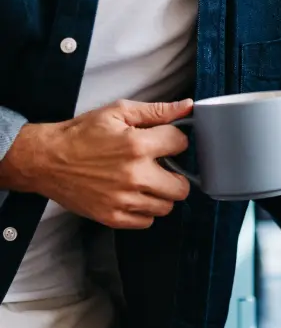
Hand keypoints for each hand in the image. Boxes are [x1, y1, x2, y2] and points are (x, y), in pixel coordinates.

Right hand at [0, 99, 194, 228]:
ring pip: (166, 206)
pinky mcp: (111, 216)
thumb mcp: (118, 112)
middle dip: (176, 175)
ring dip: (161, 194)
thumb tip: (187, 106)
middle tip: (162, 168)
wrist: (45, 159)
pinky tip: (135, 196)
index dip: (175, 140)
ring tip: (147, 182)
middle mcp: (135, 175)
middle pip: (182, 186)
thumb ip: (157, 111)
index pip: (182, 144)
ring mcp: (123, 199)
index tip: (165, 142)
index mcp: (138, 145)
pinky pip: (146, 222)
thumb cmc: (81, 134)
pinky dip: (145, 211)